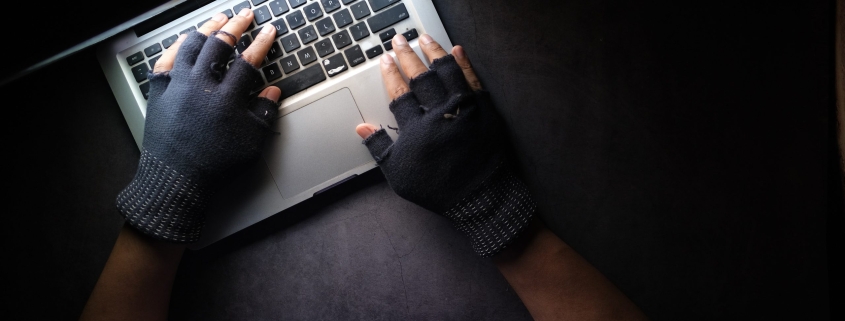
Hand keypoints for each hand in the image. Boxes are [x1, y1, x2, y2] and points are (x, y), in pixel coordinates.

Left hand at [116, 9, 279, 242]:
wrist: (175, 181)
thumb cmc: (215, 165)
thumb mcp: (251, 143)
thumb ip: (264, 113)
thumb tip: (272, 91)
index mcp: (226, 98)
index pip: (248, 61)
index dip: (261, 43)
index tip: (269, 31)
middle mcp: (200, 86)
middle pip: (219, 44)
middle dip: (236, 26)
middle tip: (245, 15)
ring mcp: (177, 86)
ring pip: (192, 45)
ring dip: (207, 29)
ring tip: (218, 20)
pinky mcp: (159, 91)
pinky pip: (167, 59)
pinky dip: (177, 46)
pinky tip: (185, 39)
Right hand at [355, 34, 535, 256]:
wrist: (480, 198)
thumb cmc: (437, 189)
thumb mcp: (399, 174)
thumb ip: (379, 148)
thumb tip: (361, 128)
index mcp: (416, 128)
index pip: (399, 92)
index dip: (390, 73)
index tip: (385, 59)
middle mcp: (440, 113)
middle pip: (420, 77)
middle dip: (407, 56)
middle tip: (399, 40)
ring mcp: (464, 109)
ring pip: (447, 72)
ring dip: (434, 52)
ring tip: (424, 38)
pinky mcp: (485, 110)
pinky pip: (474, 80)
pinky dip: (464, 63)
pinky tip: (457, 51)